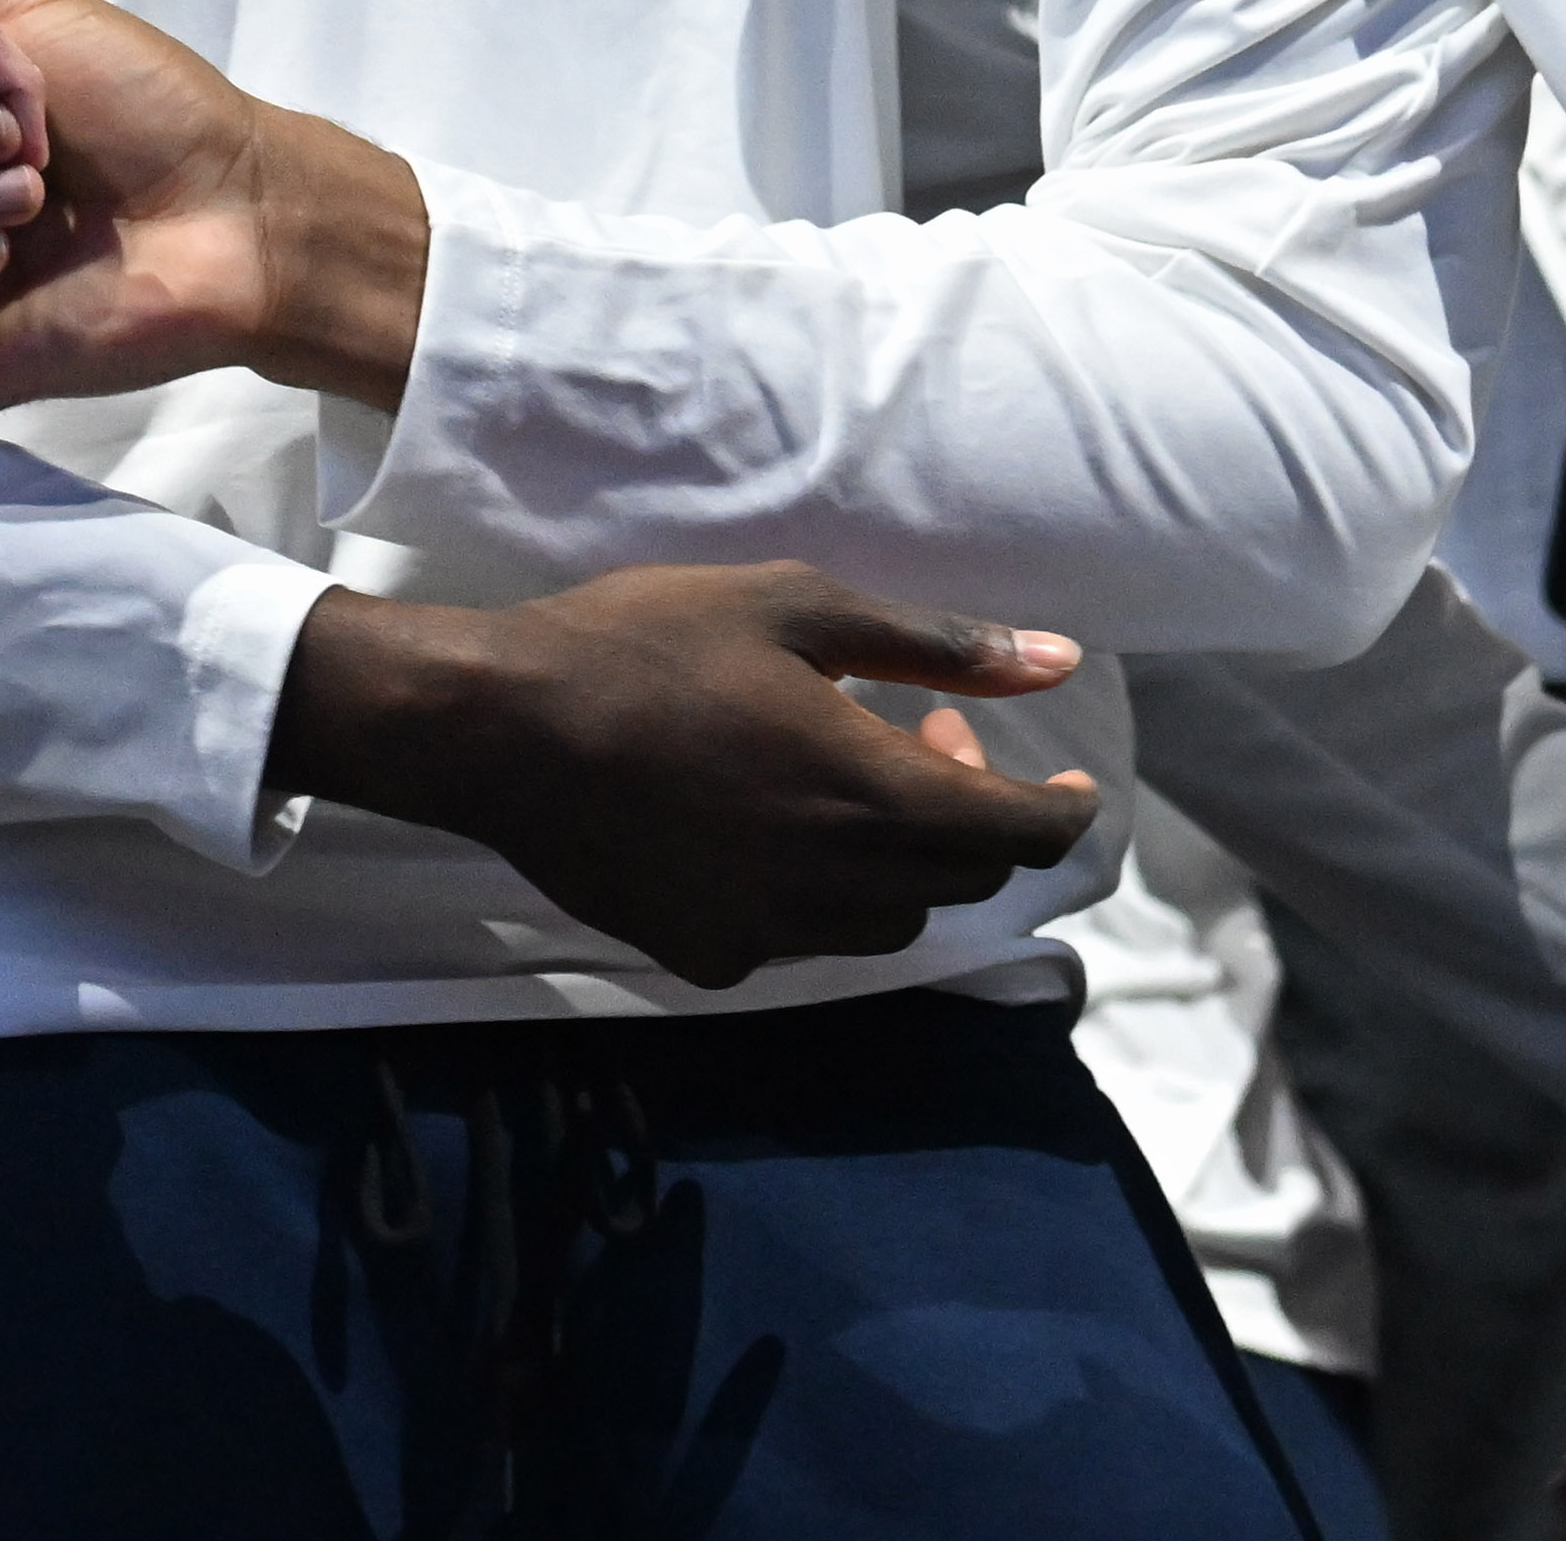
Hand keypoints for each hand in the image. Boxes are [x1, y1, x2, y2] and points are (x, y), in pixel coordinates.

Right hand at [269, 563, 1102, 986]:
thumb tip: (1058, 662)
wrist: (503, 727)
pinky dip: (814, 891)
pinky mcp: (707, 957)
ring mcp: (769, 935)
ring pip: (887, 921)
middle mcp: (837, 887)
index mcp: (874, 798)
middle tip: (918, 736)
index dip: (1062, 811)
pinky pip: (799, 937)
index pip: (1021, 840)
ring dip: (899, 861)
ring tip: (838, 781)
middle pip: (959, 881)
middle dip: (968, 815)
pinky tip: (758, 827)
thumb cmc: (654, 642)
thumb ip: (938, 644)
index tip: (1063, 777)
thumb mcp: (801, 607)